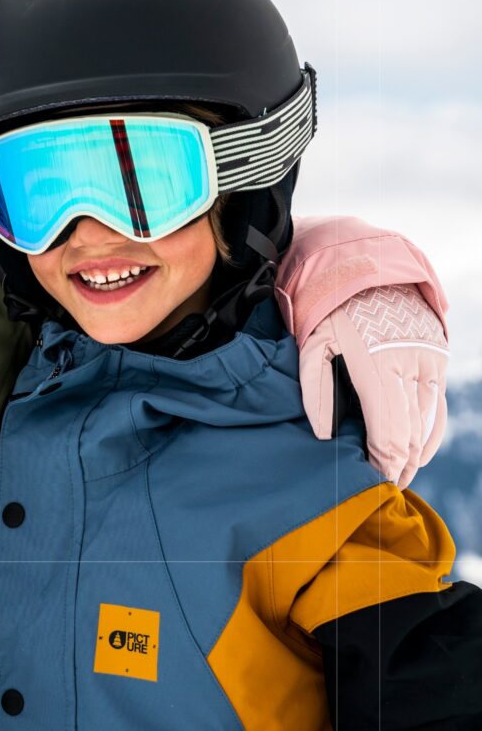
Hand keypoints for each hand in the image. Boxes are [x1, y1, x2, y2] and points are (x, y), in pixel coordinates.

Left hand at [299, 284, 447, 488]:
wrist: (367, 264)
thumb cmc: (330, 306)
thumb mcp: (312, 342)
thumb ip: (315, 390)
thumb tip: (322, 433)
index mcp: (379, 363)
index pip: (389, 431)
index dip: (384, 463)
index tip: (376, 483)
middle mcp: (412, 364)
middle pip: (410, 433)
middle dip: (398, 464)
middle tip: (384, 486)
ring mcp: (430, 360)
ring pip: (428, 422)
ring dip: (414, 452)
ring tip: (396, 473)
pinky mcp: (439, 355)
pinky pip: (438, 405)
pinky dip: (429, 432)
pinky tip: (417, 451)